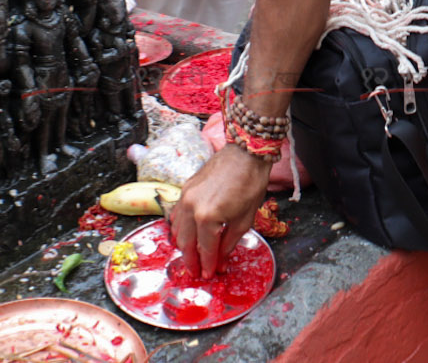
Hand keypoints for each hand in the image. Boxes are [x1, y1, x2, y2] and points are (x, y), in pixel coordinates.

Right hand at [168, 143, 271, 277]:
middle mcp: (191, 208)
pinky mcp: (185, 188)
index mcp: (207, 217)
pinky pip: (177, 214)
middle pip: (186, 242)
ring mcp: (185, 196)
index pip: (205, 248)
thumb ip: (229, 242)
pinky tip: (184, 235)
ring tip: (190, 257)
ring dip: (183, 246)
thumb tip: (220, 260)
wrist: (246, 153)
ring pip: (178, 229)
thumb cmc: (250, 184)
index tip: (208, 275)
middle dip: (191, 260)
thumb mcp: (245, 218)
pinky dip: (179, 227)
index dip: (207, 264)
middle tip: (196, 272)